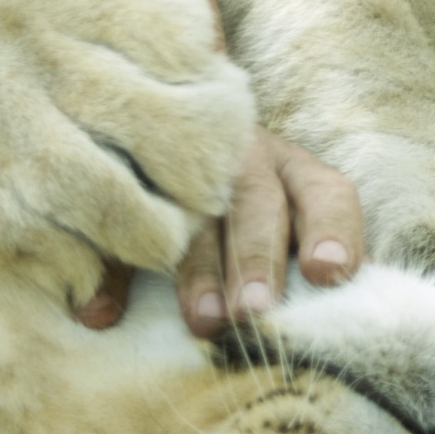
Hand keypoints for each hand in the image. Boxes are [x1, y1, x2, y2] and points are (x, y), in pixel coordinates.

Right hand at [72, 126, 362, 331]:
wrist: (148, 112)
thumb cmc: (244, 206)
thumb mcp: (286, 213)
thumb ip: (310, 259)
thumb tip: (334, 307)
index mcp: (289, 169)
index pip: (326, 193)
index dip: (332, 231)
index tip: (330, 274)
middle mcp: (241, 159)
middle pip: (257, 202)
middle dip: (257, 258)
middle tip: (256, 311)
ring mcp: (178, 164)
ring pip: (190, 213)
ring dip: (198, 270)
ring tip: (205, 321)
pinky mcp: (121, 178)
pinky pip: (113, 220)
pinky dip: (108, 270)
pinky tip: (100, 314)